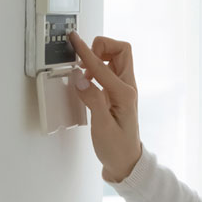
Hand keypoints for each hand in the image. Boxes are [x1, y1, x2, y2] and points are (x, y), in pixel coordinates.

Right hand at [68, 31, 142, 182]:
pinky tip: (86, 80)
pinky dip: (97, 68)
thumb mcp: (102, 126)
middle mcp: (127, 87)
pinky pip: (110, 70)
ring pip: (116, 58)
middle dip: (101, 47)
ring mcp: (124, 89)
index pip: (103, 65)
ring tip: (83, 72)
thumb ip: (92, 100)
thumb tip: (80, 77)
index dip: (86, 51)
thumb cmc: (116, 147)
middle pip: (121, 50)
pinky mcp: (117, 93)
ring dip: (99, 57)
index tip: (75, 39)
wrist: (126, 162)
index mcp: (125, 93)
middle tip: (83, 60)